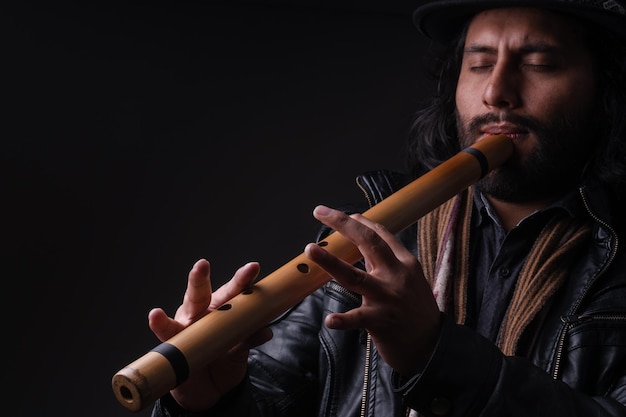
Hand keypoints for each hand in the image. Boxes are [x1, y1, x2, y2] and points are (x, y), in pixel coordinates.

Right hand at [148, 259, 272, 410]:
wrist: (212, 391)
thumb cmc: (225, 359)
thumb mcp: (240, 349)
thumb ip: (249, 337)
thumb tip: (265, 331)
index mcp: (222, 308)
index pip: (233, 291)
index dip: (242, 279)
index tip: (253, 267)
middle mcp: (202, 312)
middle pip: (203, 292)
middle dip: (202, 277)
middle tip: (203, 264)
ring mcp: (187, 326)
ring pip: (188, 306)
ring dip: (187, 292)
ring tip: (187, 278)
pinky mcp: (173, 344)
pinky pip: (167, 333)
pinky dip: (161, 324)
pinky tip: (156, 315)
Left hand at [304, 205, 440, 375]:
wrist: (432, 347)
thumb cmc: (416, 311)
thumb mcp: (410, 280)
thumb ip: (388, 263)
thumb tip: (364, 245)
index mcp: (405, 263)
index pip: (380, 234)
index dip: (359, 221)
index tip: (341, 215)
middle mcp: (397, 276)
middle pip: (368, 243)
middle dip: (344, 224)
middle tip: (321, 212)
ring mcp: (388, 298)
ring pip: (356, 276)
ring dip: (331, 262)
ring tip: (311, 250)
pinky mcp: (381, 322)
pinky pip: (358, 320)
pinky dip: (343, 320)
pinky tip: (330, 320)